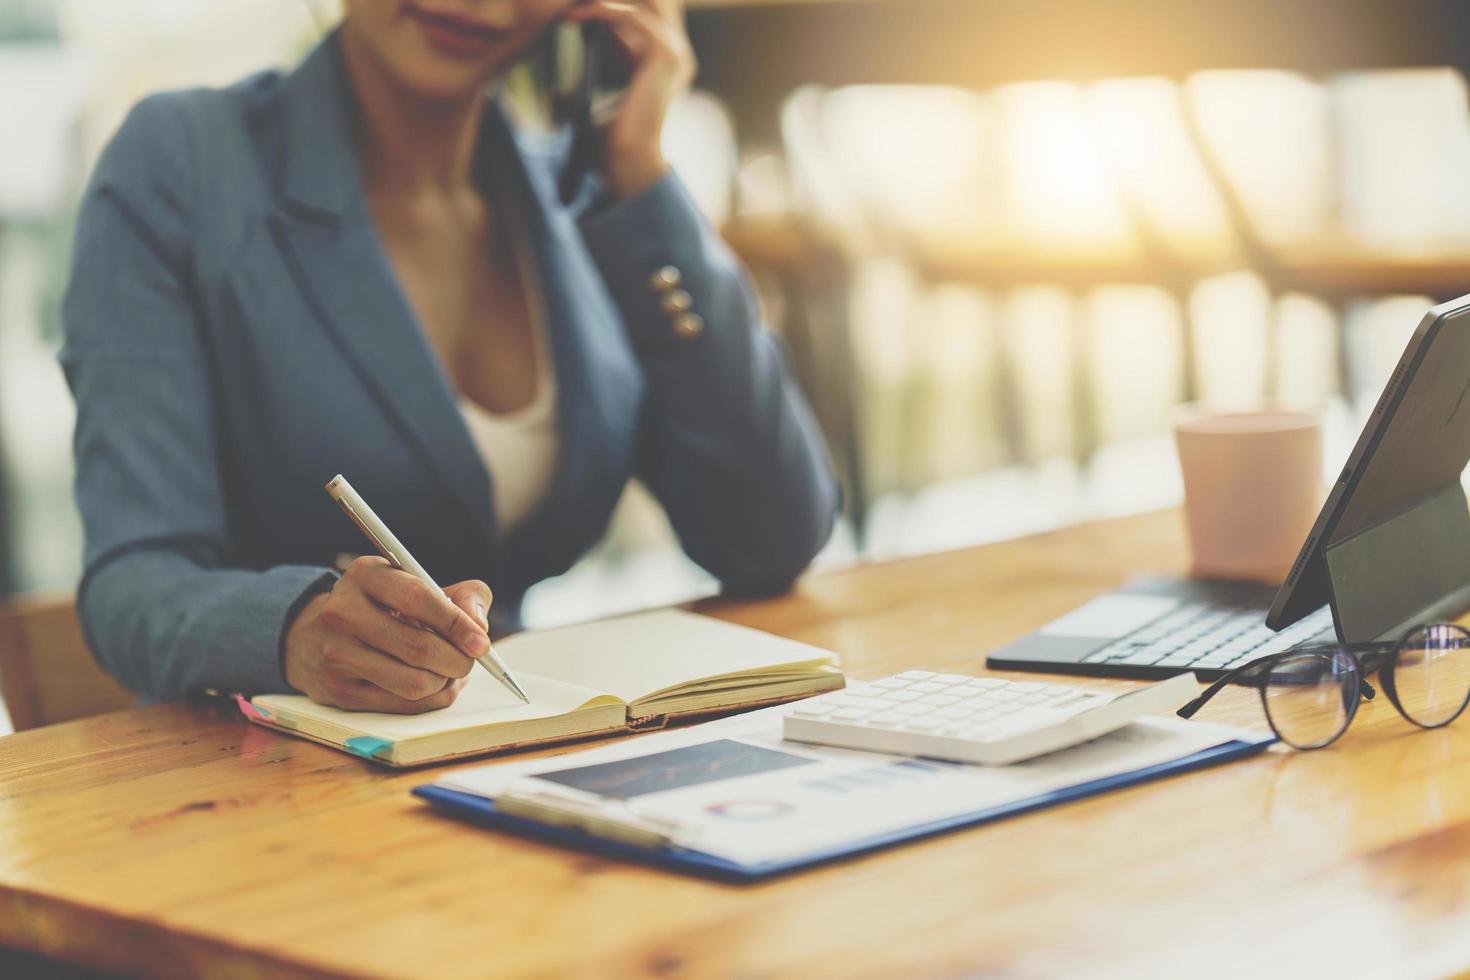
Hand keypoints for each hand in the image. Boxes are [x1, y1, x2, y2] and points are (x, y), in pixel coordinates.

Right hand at [284, 557, 492, 712]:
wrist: (318, 636)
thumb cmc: (385, 608)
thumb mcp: (420, 585)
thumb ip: (463, 595)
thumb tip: (478, 626)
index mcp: (366, 575)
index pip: (419, 598)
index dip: (457, 623)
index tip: (480, 642)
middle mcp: (343, 612)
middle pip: (419, 648)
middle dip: (457, 660)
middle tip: (468, 661)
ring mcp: (336, 654)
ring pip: (414, 683)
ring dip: (445, 683)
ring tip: (449, 672)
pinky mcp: (339, 691)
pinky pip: (403, 706)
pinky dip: (429, 699)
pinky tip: (431, 684)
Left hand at [565, 0, 695, 198]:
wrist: (626, 158)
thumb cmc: (610, 140)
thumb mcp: (597, 102)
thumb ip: (589, 82)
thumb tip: (559, 80)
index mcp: (660, 66)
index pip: (637, 20)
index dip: (608, 9)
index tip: (575, 10)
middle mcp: (673, 56)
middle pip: (644, 6)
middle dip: (607, 1)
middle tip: (573, 4)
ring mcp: (673, 54)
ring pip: (638, 7)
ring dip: (602, 4)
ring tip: (572, 7)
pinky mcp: (664, 55)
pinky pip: (633, 17)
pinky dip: (604, 11)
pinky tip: (579, 16)